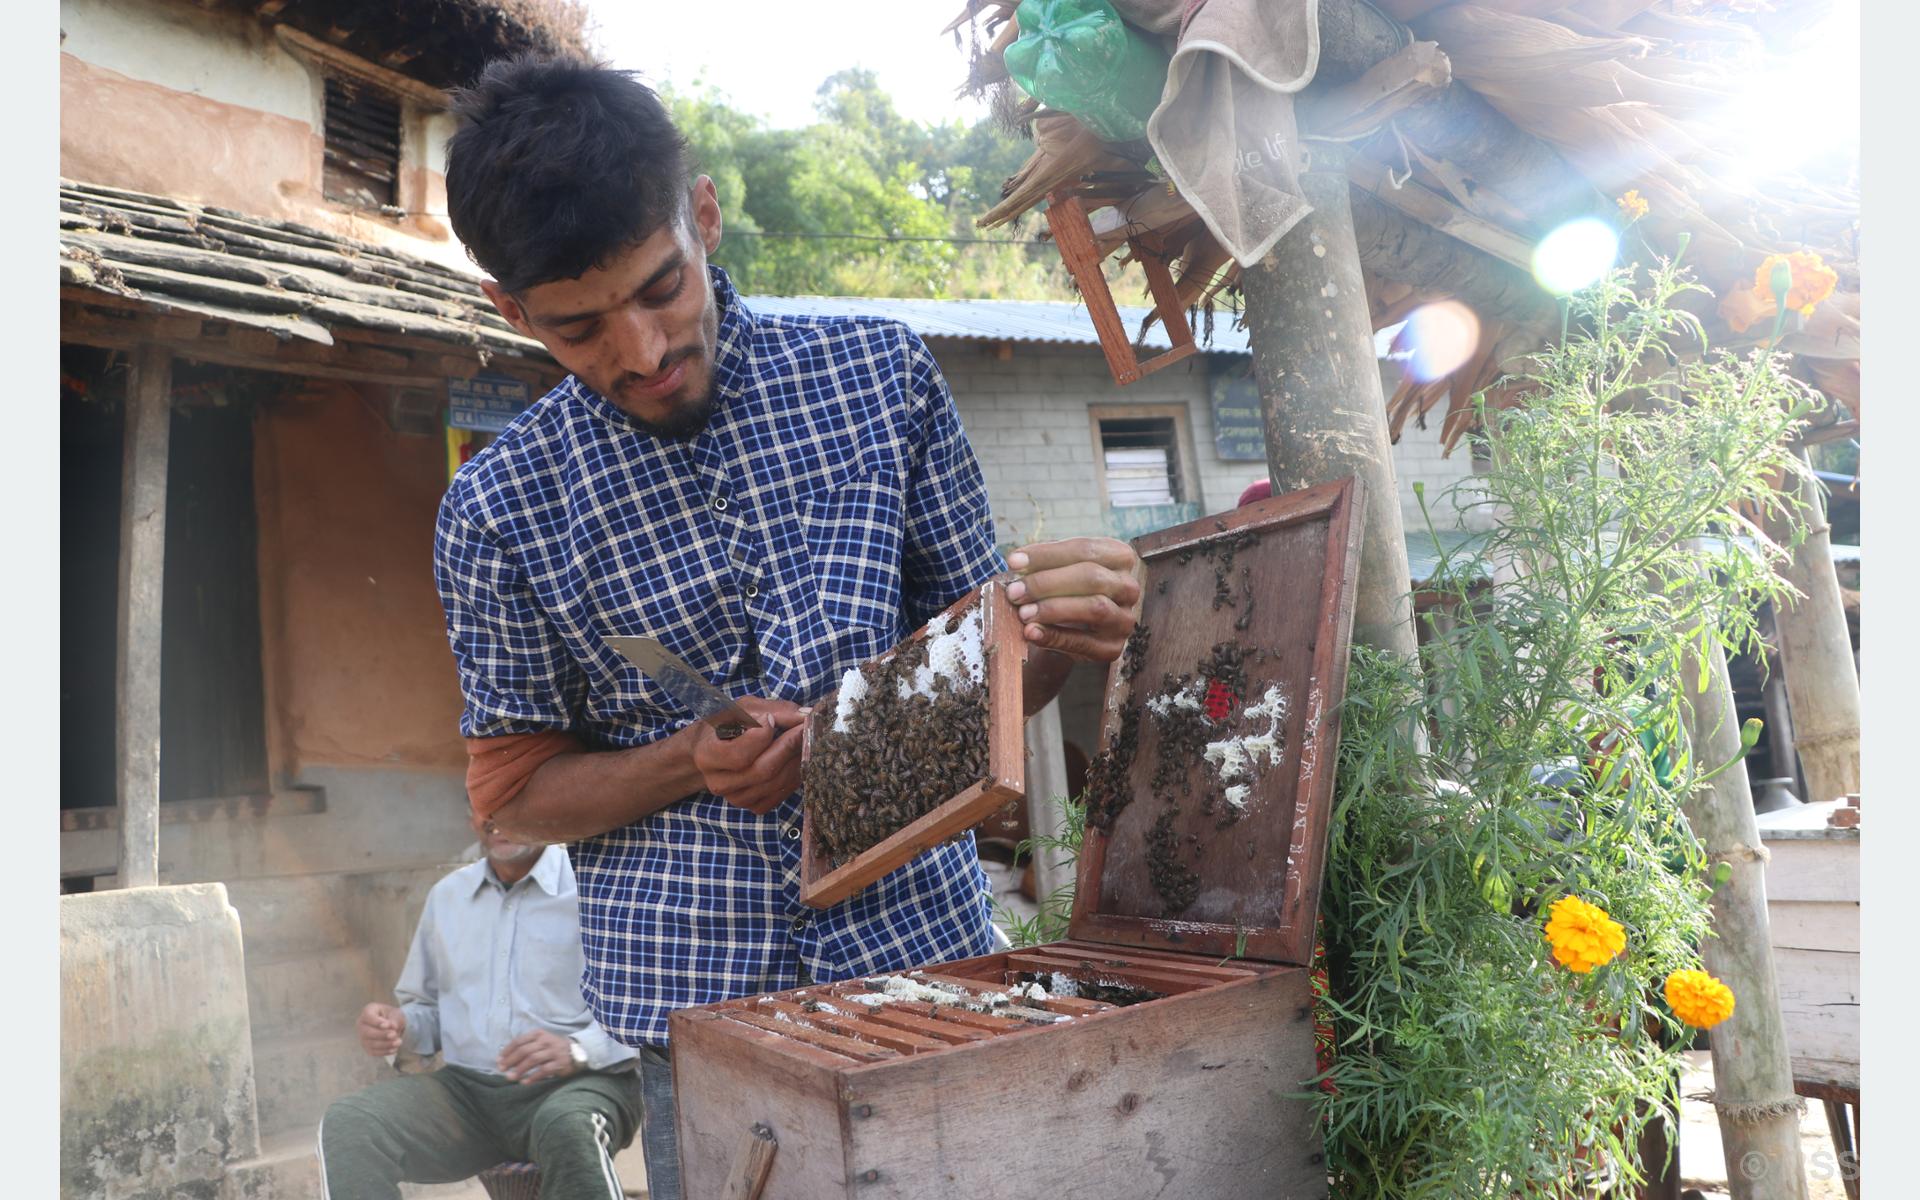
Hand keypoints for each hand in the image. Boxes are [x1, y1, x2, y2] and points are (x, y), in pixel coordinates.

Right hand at [357, 1002, 405, 1057]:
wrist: (394, 1026)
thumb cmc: (393, 1016)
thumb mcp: (397, 1014)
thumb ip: (394, 1020)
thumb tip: (392, 1026)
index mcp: (368, 1011)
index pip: (367, 1016)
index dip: (376, 1022)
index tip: (387, 1025)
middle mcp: (362, 1024)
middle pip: (367, 1032)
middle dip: (382, 1035)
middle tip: (394, 1034)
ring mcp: (363, 1037)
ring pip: (371, 1043)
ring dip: (385, 1044)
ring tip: (398, 1042)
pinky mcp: (367, 1047)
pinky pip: (373, 1052)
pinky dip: (384, 1051)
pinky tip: (394, 1049)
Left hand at [498, 1029, 577, 1083]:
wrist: (577, 1050)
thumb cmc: (552, 1047)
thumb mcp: (541, 1041)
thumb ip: (526, 1046)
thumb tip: (504, 1058)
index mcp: (539, 1034)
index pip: (519, 1041)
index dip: (507, 1051)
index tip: (498, 1060)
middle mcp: (546, 1041)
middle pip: (524, 1050)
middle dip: (511, 1060)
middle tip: (502, 1070)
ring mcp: (554, 1052)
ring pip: (533, 1059)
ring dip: (520, 1069)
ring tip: (510, 1077)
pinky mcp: (560, 1063)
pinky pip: (544, 1070)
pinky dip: (533, 1077)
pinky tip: (525, 1082)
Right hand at [690, 696, 807, 813]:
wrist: (713, 749)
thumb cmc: (728, 724)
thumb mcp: (743, 709)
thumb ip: (773, 710)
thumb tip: (806, 716)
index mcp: (707, 756)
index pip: (738, 754)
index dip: (760, 736)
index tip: (772, 718)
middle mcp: (719, 783)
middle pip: (762, 771)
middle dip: (788, 746)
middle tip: (803, 727)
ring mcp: (737, 798)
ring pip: (776, 783)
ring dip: (796, 759)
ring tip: (802, 739)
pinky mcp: (754, 806)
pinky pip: (781, 794)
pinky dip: (795, 774)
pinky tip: (796, 757)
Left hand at [1005, 538, 1141, 663]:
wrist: (1069, 629)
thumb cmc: (1064, 589)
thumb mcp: (1058, 569)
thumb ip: (1043, 564)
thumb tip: (1018, 564)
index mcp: (1119, 557)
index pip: (1085, 549)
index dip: (1047, 554)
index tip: (1013, 561)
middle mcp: (1128, 587)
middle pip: (1091, 577)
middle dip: (1048, 583)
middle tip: (1015, 591)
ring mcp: (1123, 619)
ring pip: (1095, 608)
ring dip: (1054, 609)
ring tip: (1023, 613)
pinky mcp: (1112, 648)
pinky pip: (1084, 642)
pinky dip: (1054, 637)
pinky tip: (1031, 632)